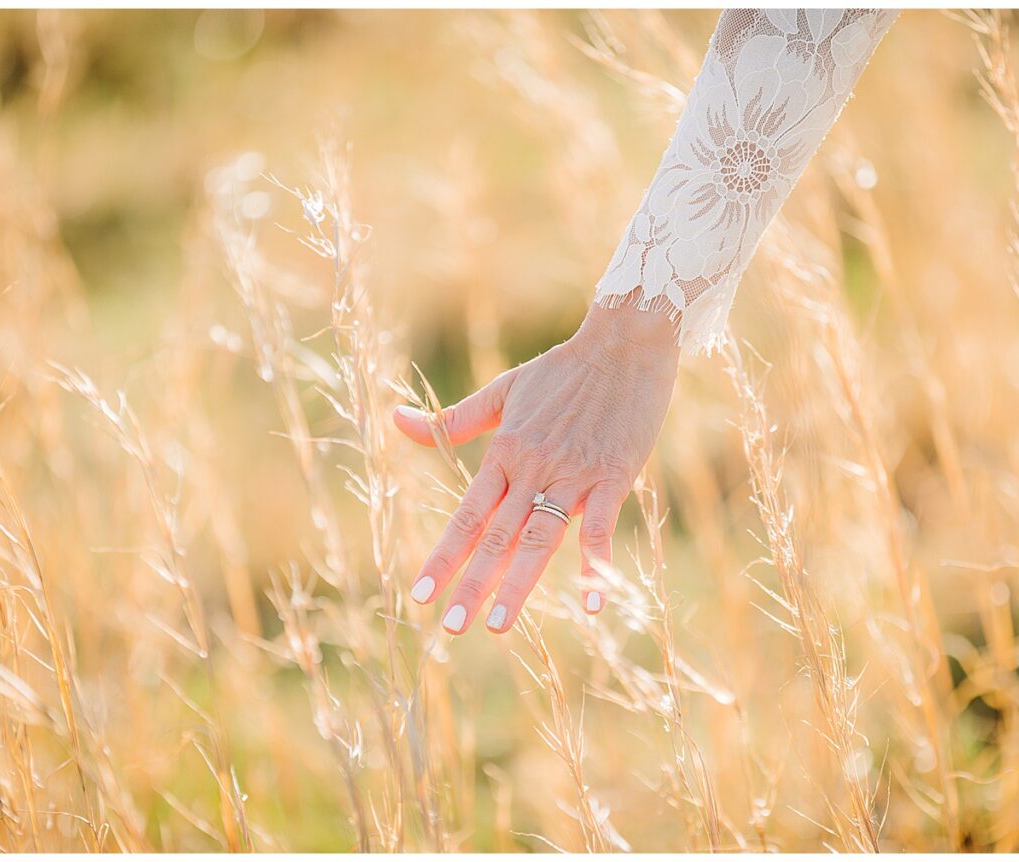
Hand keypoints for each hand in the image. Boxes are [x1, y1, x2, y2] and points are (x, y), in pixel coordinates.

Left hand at [393, 304, 678, 634]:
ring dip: (517, 585)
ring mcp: (574, 475)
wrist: (623, 343)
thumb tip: (395, 419)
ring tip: (496, 625)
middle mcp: (534, 469)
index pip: (468, 515)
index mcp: (505, 453)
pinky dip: (595, 565)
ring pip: (539, 538)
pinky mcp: (614, 476)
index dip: (444, 556)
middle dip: (472, 585)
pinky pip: (601, 528)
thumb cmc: (564, 368)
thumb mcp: (504, 390)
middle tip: (451, 628)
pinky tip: (591, 603)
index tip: (421, 594)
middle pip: (497, 537)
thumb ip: (455, 418)